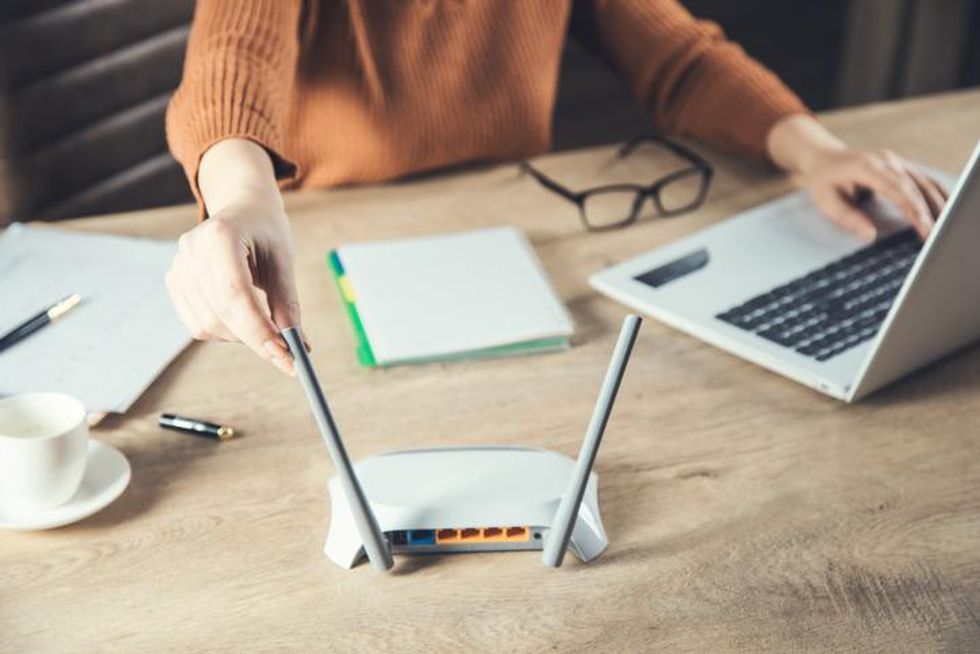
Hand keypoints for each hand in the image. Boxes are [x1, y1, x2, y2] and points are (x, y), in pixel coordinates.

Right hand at [165, 203, 299, 373]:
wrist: (242, 210)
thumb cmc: (267, 233)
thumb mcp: (284, 261)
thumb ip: (287, 303)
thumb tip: (297, 346)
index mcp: (220, 235)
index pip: (235, 292)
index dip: (258, 328)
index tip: (284, 355)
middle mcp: (191, 250)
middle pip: (221, 312)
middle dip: (256, 339)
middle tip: (286, 356)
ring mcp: (178, 267)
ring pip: (208, 325)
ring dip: (242, 336)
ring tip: (264, 322)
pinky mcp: (174, 283)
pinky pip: (198, 325)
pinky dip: (225, 331)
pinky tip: (242, 317)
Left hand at [767, 115, 946, 239]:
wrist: (824, 156)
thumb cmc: (823, 179)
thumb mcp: (825, 200)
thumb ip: (847, 217)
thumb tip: (870, 235)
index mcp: (868, 167)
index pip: (897, 190)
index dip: (913, 210)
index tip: (924, 228)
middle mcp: (886, 160)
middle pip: (915, 187)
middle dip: (928, 212)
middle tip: (937, 235)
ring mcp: (896, 161)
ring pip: (924, 182)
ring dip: (937, 203)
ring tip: (945, 226)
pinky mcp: (900, 165)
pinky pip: (922, 179)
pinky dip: (935, 194)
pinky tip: (944, 207)